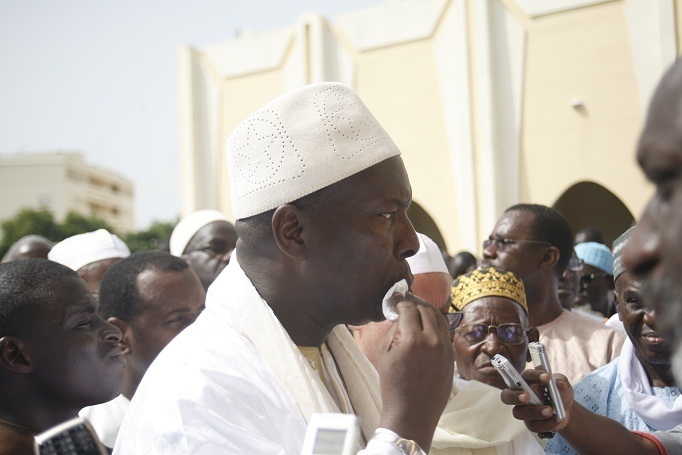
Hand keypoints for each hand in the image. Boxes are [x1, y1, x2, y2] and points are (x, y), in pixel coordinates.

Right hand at [376, 292, 453, 448]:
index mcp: (412, 339)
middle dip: (414, 302)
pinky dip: (435, 324)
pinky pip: (445, 332)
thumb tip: (399, 315)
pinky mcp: (452, 357)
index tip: (395, 298)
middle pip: (425, 309)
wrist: (411, 413)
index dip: (400, 300)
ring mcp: (445, 348)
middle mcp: (432, 340)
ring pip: (439, 318)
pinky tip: (426, 325)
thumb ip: (393, 330)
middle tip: (405, 300)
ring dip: (427, 310)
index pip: (408, 307)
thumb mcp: (384, 354)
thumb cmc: (392, 385)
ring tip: (417, 309)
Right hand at [499, 369, 572, 433]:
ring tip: (550, 411)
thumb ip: (561, 381)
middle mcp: (520, 394)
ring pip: (518, 412)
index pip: (525, 376)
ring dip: (533, 412)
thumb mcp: (563, 384)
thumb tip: (559, 383)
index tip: (547, 377)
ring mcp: (523, 410)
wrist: (567, 411)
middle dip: (514, 396)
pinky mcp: (530, 423)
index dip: (534, 376)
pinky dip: (545, 424)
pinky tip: (556, 420)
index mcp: (527, 381)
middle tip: (526, 397)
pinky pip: (532, 425)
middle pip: (506, 396)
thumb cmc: (560, 392)